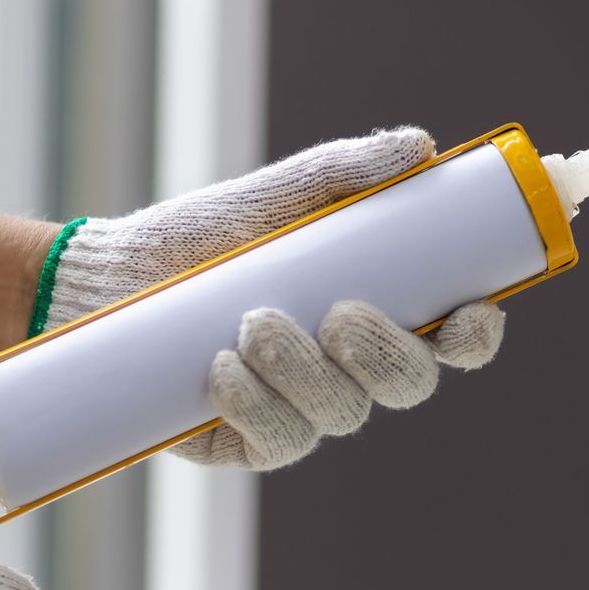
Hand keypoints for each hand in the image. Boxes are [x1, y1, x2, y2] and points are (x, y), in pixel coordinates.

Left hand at [43, 129, 505, 469]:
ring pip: (342, 413)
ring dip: (304, 371)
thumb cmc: (202, 236)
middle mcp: (351, 368)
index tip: (471, 311)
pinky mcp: (252, 440)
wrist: (113, 278)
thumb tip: (417, 148)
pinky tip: (222, 368)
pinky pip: (278, 440)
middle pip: (408, 384)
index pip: (451, 337)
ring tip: (252, 322)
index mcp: (377, 309)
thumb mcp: (273, 195)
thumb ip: (344, 172)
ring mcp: (305, 409)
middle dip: (385, 355)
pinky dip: (255, 403)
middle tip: (340, 315)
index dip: (475, 334)